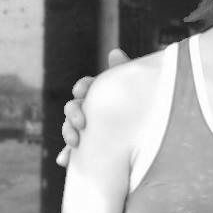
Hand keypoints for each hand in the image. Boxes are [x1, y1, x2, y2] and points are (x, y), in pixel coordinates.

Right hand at [54, 48, 129, 167]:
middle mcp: (89, 110)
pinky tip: (63, 161)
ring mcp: (86, 130)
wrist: (149, 136)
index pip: (86, 87)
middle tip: (82, 122)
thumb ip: (125, 72)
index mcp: (99, 94)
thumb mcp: (136, 88)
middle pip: (74, 107)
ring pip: (70, 128)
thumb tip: (114, 52)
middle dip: (74, 113)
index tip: (82, 92)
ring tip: (74, 142)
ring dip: (68, 133)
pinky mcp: (87, 149)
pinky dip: (67, 155)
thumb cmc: (141, 105)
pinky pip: (73, 152)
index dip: (82, 88)